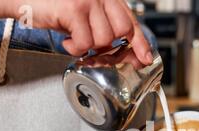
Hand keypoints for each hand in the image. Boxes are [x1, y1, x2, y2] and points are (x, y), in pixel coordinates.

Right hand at [9, 0, 151, 61]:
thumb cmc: (53, 8)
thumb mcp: (85, 17)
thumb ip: (105, 29)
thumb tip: (126, 54)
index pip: (131, 20)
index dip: (140, 42)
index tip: (145, 58)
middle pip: (122, 30)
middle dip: (110, 46)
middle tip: (95, 50)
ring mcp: (87, 0)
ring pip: (104, 39)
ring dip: (89, 47)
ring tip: (75, 39)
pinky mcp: (73, 9)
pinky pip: (85, 42)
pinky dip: (75, 48)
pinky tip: (67, 41)